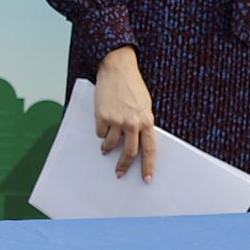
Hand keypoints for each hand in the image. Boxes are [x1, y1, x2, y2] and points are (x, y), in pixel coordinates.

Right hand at [93, 46, 155, 182]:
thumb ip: (142, 123)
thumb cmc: (132, 87)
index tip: (146, 179)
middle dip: (123, 166)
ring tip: (105, 149)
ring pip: (110, 144)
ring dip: (107, 149)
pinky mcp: (102, 116)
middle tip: (119, 173)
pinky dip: (100, 132)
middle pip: (130, 152)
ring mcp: (116, 120)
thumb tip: (138, 142)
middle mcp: (133, 123)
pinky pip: (100, 132)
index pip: (149, 150)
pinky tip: (102, 124)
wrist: (117, 70)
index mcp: (147, 121)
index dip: (148, 166)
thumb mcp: (144, 106)